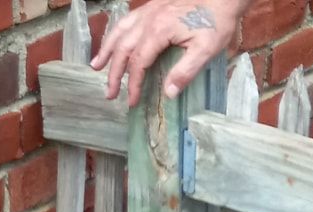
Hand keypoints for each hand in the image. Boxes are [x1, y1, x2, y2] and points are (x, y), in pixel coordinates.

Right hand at [91, 0, 245, 105]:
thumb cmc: (216, 20)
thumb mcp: (206, 50)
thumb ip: (185, 72)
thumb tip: (168, 93)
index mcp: (159, 30)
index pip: (138, 62)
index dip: (133, 84)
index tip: (132, 101)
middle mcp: (149, 19)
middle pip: (123, 48)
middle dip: (114, 73)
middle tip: (110, 94)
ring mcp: (149, 10)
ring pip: (120, 31)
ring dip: (107, 50)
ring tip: (96, 66)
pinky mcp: (153, 6)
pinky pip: (128, 20)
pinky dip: (116, 33)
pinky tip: (113, 41)